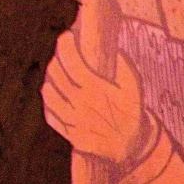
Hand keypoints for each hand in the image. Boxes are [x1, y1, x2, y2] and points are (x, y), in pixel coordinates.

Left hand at [41, 23, 147, 164]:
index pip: (71, 60)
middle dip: (56, 59)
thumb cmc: (132, 113)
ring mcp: (72, 120)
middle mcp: (80, 103)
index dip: (65, 45)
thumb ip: (124, 67)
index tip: (66, 37)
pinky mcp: (69, 133)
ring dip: (50, 80)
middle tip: (62, 56)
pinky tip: (55, 97)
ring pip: (48, 94)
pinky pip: (50, 115)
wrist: (132, 146)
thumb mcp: (134, 88)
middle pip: (55, 74)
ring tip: (56, 75)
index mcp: (95, 89)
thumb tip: (113, 49)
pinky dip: (49, 103)